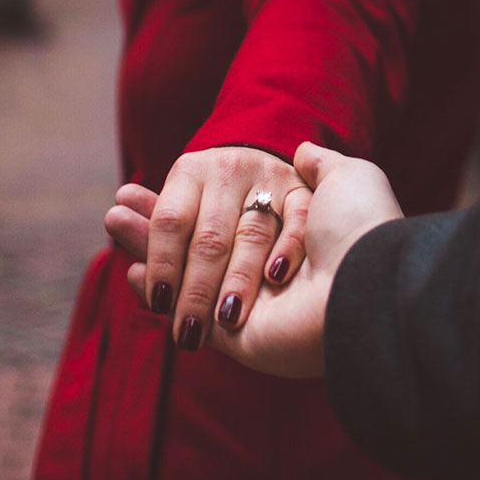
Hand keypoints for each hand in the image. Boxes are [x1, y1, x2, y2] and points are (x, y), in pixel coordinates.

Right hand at [106, 142, 402, 376]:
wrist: (368, 284)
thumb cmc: (359, 228)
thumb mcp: (349, 178)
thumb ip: (320, 163)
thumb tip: (302, 147)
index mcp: (280, 226)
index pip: (218, 210)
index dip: (180, 199)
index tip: (144, 188)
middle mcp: (260, 259)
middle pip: (194, 239)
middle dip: (153, 226)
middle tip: (112, 213)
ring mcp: (245, 296)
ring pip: (181, 268)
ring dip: (143, 247)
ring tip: (110, 222)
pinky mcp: (233, 332)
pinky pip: (185, 306)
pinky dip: (154, 286)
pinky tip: (129, 271)